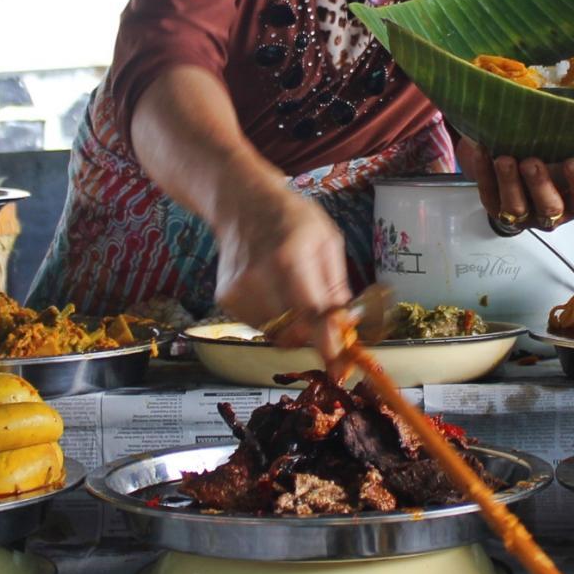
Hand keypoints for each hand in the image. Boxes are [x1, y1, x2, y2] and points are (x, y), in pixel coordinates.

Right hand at [213, 182, 352, 360]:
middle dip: (315, 336)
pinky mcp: (226, 299)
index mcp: (290, 257)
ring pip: (277, 335)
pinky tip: (273, 291)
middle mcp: (259, 276)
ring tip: (293, 293)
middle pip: (295, 333)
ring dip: (295, 327)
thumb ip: (336, 287)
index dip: (327, 346)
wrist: (241, 202)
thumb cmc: (290, 218)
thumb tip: (347, 326)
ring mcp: (239, 290)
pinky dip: (275, 320)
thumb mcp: (327, 241)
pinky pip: (261, 327)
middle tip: (326, 324)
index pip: (311, 314)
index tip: (340, 371)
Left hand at [454, 137, 573, 232]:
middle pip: (549, 208)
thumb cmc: (551, 156)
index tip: (572, 161)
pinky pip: (489, 195)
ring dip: (510, 183)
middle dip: (540, 185)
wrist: (519, 165)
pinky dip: (485, 173)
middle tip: (531, 162)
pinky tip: (482, 152)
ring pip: (516, 208)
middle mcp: (552, 212)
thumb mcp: (566, 148)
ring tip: (504, 160)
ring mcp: (523, 215)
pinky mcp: (497, 210)